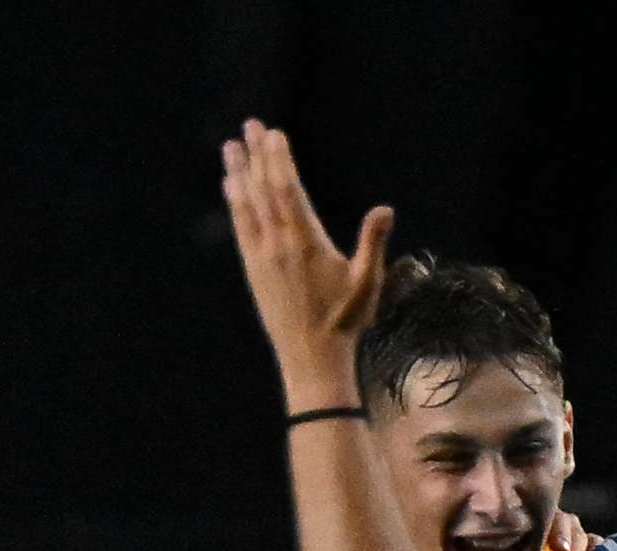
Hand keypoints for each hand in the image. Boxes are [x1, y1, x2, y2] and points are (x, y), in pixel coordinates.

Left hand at [221, 122, 393, 411]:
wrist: (312, 359)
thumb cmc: (345, 321)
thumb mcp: (367, 282)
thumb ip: (373, 243)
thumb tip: (385, 210)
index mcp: (305, 243)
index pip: (287, 190)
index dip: (279, 160)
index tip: (273, 134)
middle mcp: (278, 246)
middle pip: (263, 190)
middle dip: (256, 155)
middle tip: (249, 125)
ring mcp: (262, 258)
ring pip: (246, 206)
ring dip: (239, 173)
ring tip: (231, 147)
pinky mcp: (254, 271)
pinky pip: (241, 229)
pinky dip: (236, 204)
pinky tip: (231, 187)